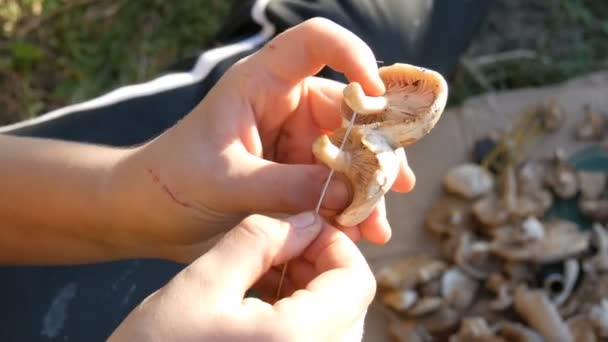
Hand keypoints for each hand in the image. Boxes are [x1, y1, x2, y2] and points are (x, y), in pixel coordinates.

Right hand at [109, 212, 375, 341]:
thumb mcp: (202, 284)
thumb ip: (258, 241)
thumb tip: (306, 219)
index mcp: (299, 339)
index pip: (356, 280)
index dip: (333, 243)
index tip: (298, 227)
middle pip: (350, 301)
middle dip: (318, 263)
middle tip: (275, 247)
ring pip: (335, 320)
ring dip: (308, 288)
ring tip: (260, 273)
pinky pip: (317, 339)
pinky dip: (299, 314)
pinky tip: (260, 302)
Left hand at [110, 18, 414, 261]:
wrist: (146, 217)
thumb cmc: (172, 183)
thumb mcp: (228, 183)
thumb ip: (287, 187)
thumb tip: (351, 193)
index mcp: (261, 85)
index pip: (315, 43)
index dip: (353, 56)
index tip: (375, 96)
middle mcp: (285, 107)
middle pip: (348, 112)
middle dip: (375, 150)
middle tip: (395, 187)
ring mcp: (293, 142)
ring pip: (348, 155)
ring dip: (367, 189)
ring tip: (377, 227)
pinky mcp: (295, 174)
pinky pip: (334, 185)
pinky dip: (349, 209)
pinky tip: (360, 234)